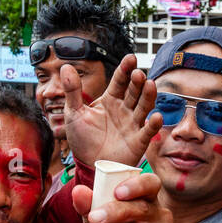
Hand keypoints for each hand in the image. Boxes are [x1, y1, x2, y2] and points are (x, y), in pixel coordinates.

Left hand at [61, 54, 161, 168]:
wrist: (87, 164)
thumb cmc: (82, 139)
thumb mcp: (73, 113)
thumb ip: (72, 91)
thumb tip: (65, 66)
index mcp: (110, 100)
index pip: (120, 81)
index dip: (125, 70)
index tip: (130, 58)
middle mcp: (124, 109)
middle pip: (134, 92)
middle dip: (137, 82)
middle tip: (138, 74)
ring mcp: (133, 124)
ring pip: (143, 107)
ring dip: (148, 96)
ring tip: (150, 84)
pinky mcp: (138, 141)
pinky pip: (147, 131)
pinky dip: (153, 125)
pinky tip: (155, 116)